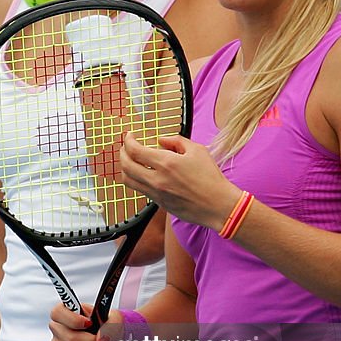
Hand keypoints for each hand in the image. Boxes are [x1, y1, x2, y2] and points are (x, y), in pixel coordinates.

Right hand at [49, 302, 122, 340]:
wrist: (107, 339)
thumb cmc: (106, 325)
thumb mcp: (114, 319)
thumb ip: (110, 326)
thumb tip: (101, 340)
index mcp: (64, 311)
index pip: (58, 313)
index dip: (74, 320)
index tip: (90, 323)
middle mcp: (56, 328)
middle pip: (72, 340)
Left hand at [120, 133, 240, 227]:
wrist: (218, 205)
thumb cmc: (210, 177)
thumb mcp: (197, 150)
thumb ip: (176, 141)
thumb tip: (161, 140)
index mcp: (166, 163)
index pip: (134, 150)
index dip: (128, 140)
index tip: (130, 135)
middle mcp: (157, 179)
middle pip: (126, 165)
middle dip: (122, 153)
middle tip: (126, 146)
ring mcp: (156, 194)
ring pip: (128, 181)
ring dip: (125, 168)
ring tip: (130, 161)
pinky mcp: (160, 204)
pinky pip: (140, 190)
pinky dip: (137, 179)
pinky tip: (144, 174)